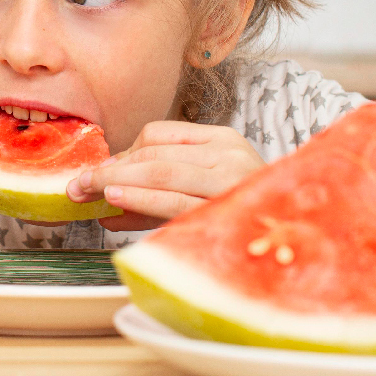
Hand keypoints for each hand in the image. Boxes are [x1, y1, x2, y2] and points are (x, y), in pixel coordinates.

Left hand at [66, 122, 264, 231]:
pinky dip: (138, 200)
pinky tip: (115, 203)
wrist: (298, 239)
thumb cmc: (244, 216)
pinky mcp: (227, 207)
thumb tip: (106, 197)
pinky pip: (173, 201)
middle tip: (77, 185)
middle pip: (153, 155)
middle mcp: (229, 154)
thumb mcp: (205, 189)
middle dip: (108, 170)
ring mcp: (231, 179)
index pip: (158, 136)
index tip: (98, 175)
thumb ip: (160, 188)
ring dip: (115, 183)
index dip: (121, 155)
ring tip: (88, 193)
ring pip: (159, 173)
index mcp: (224, 140)